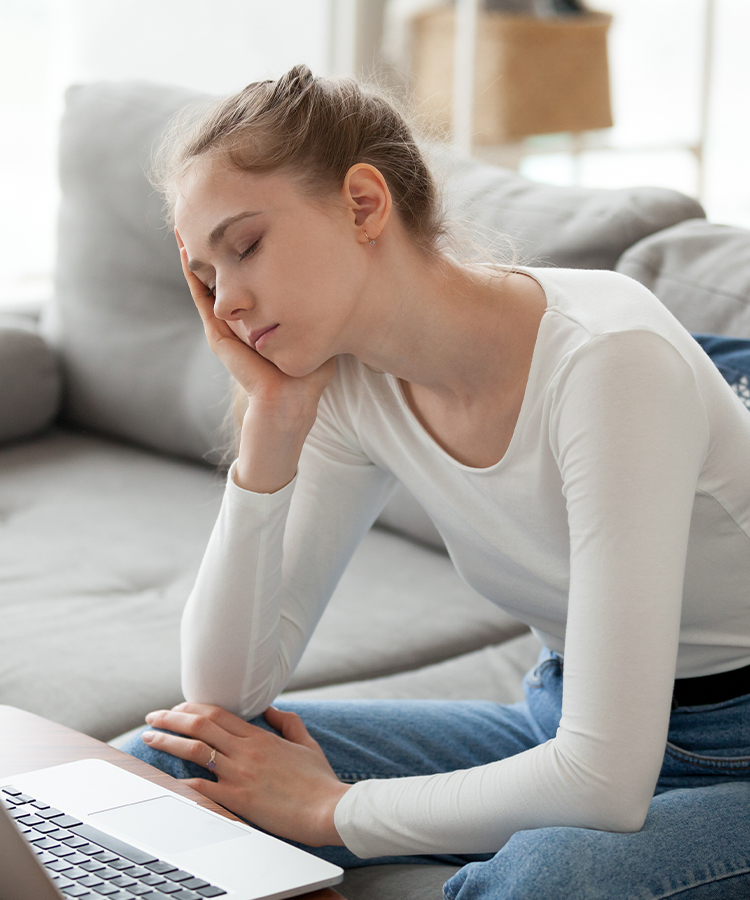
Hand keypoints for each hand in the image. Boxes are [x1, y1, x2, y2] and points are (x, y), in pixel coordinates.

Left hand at [142, 703, 349, 846]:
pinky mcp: (238, 799)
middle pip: (200, 726)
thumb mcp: (306, 742)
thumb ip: (288, 722)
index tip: (176, 709)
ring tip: (150, 739)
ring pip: (194, 750)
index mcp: (260, 736)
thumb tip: (270, 709)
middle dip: (170, 719)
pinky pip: (202, 787)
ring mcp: (240, 774)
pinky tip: (164, 778)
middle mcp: (246, 750)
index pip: (217, 713)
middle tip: (152, 718)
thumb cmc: (319, 779)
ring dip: (168, 742)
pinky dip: (180, 781)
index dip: (192, 708)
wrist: (327, 808)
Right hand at [175, 230, 334, 416]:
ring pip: (207, 281)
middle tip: (208, 212)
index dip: (244, 254)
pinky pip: (202, 297)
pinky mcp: (218, 334)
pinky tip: (186, 249)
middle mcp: (239, 320)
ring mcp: (225, 326)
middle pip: (224, 275)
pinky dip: (192, 273)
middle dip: (216, 247)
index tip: (243, 225)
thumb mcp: (316, 332)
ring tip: (187, 223)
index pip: (248, 280)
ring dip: (196, 253)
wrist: (290, 402)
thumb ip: (321, 311)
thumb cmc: (308, 377)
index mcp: (259, 319)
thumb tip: (344, 286)